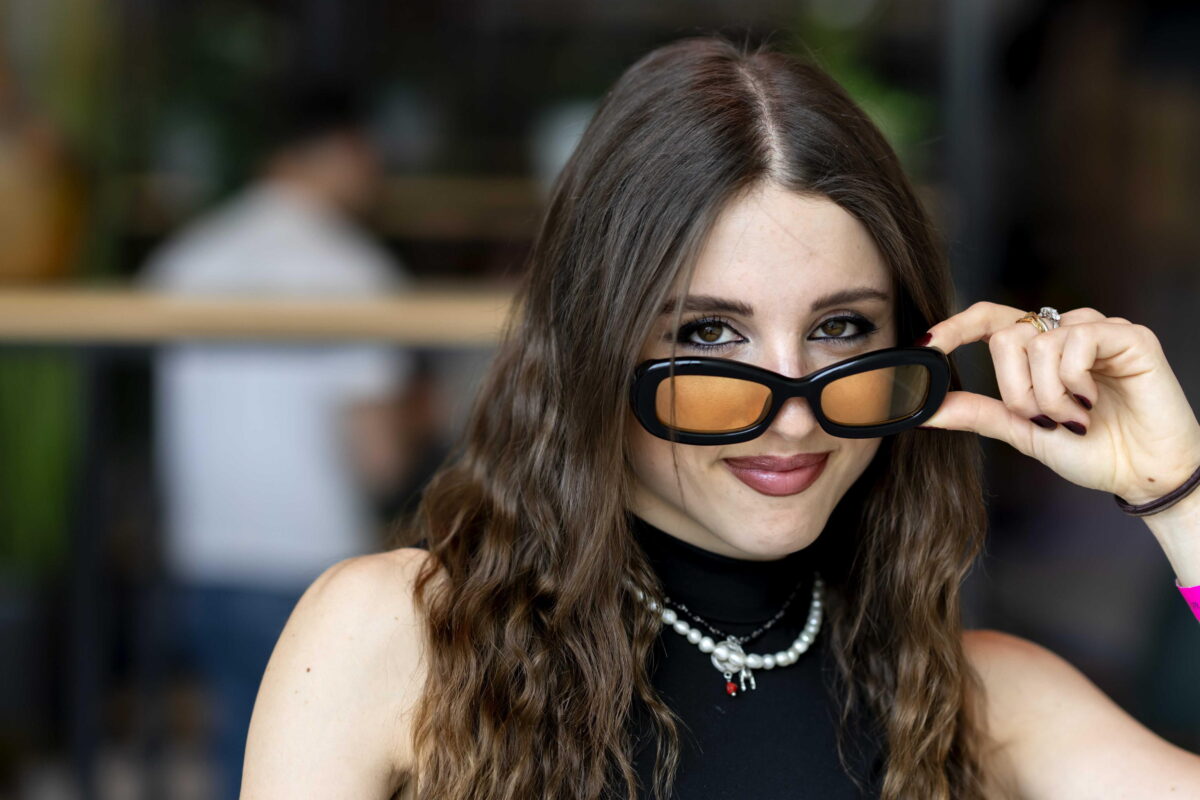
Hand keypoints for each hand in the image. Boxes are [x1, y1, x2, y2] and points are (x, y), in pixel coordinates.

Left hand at [918, 302, 1199, 504]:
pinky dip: (1074, 382)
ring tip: (1074, 416)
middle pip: (1006, 335)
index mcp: (1037, 348)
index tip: (924, 347)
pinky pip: (1075, 342)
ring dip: (1046, 394)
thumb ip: (978, 412)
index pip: (987, 319)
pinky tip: (1093, 403)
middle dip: (1013, 389)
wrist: (1142, 474)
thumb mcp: (1022, 430)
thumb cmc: (1091, 450)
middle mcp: (1064, 330)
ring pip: (1038, 342)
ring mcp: (1096, 329)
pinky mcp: (1128, 335)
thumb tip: (926, 407)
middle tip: (1041, 418)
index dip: (954, 327)